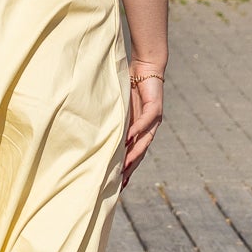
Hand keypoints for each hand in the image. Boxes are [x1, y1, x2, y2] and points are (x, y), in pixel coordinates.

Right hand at [122, 69, 163, 186]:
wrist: (147, 67)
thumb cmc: (131, 86)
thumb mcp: (119, 107)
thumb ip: (114, 121)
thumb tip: (96, 131)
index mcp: (140, 130)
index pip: (134, 154)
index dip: (127, 169)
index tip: (118, 185)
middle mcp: (149, 128)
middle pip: (140, 153)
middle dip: (131, 168)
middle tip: (121, 183)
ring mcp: (153, 119)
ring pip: (144, 141)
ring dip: (134, 154)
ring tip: (125, 166)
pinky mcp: (155, 107)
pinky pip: (145, 121)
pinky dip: (136, 130)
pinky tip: (128, 138)